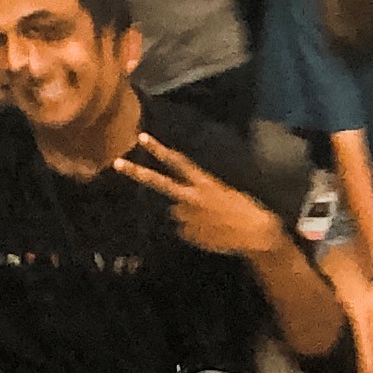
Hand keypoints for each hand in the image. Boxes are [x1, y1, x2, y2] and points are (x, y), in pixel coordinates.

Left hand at [118, 141, 293, 258]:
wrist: (256, 234)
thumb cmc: (244, 210)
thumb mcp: (225, 193)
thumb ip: (200, 194)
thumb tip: (179, 206)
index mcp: (204, 183)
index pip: (178, 162)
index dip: (159, 150)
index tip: (141, 137)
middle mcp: (192, 198)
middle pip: (160, 183)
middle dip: (137, 173)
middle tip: (117, 162)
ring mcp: (187, 218)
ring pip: (178, 213)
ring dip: (188, 215)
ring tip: (212, 220)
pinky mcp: (188, 235)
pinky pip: (186, 230)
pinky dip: (195, 231)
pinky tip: (212, 232)